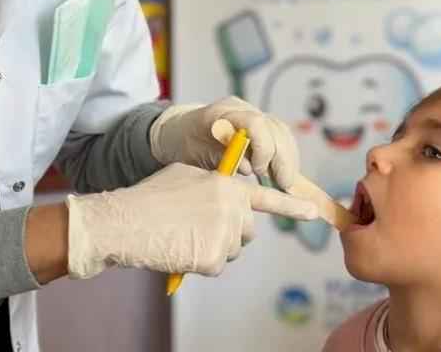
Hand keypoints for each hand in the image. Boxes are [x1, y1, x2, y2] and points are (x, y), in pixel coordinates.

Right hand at [64, 163, 317, 278]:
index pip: (267, 197)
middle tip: (199, 228)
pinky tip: (181, 249)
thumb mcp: (185, 176)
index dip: (292, 206)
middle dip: (230, 232)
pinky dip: (199, 262)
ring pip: (232, 248)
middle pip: (246, 230)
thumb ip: (213, 183)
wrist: (125, 221)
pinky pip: (216, 264)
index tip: (315, 212)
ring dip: (214, 247)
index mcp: (227, 185)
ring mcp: (225, 233)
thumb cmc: (149, 197)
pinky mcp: (214, 257)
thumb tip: (226, 195)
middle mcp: (233, 207)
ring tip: (184, 235)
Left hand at [149, 97, 301, 189]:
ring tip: (286, 183)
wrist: (178, 131)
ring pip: (281, 131)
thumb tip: (249, 169)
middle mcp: (239, 109)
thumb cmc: (184, 146)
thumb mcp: (194, 157)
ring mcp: (251, 113)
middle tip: (282, 185)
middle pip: (274, 127)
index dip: (262, 147)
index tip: (258, 171)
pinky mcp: (258, 123)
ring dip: (288, 159)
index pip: (254, 122)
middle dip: (281, 158)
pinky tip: (284, 174)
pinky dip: (286, 156)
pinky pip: (280, 136)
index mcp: (220, 114)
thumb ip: (219, 160)